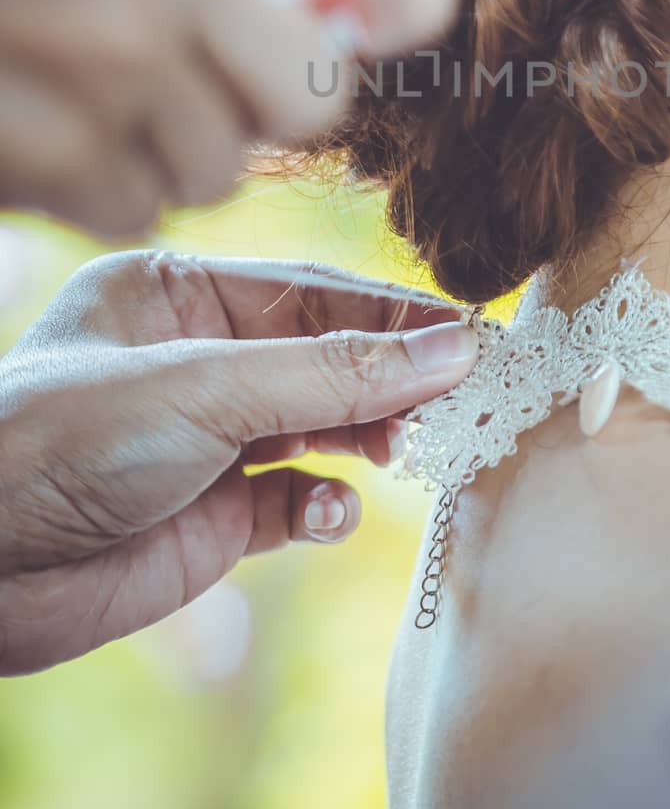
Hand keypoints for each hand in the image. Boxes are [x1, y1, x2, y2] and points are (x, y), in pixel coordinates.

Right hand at [0, 0, 458, 236]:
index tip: (380, 18)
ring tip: (109, 82)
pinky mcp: (52, 157)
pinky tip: (60, 120)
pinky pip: (147, 206)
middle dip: (280, 97)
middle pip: (317, 97)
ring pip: (229, 168)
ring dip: (186, 142)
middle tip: (220, 62)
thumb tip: (368, 15)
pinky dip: (115, 180)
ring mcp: (104, 67)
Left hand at [0, 250, 475, 674]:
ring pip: (318, 425)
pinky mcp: (208, 516)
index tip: (471, 335)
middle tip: (460, 399)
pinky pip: (292, 499)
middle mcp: (191, 359)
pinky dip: (323, 506)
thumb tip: (453, 347)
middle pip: (322, 357)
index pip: (309, 292)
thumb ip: (334, 372)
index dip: (392, 312)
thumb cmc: (61, 443)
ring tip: (411, 450)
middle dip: (389, 379)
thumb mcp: (204, 387)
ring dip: (368, 437)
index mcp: (172, 293)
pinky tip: (329, 513)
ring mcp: (202, 439)